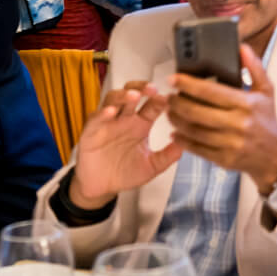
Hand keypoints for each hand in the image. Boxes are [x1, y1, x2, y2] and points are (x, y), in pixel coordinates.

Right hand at [69, 84, 180, 209]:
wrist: (101, 187)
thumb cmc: (125, 173)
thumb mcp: (151, 167)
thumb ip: (167, 156)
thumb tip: (185, 145)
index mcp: (140, 124)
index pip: (152, 105)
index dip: (160, 100)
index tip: (170, 100)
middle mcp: (125, 119)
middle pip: (132, 93)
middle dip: (141, 87)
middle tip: (152, 89)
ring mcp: (107, 123)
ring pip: (113, 99)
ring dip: (123, 96)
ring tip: (134, 96)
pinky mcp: (91, 131)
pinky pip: (95, 118)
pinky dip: (102, 113)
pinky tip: (111, 112)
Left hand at [167, 47, 276, 192]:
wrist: (275, 157)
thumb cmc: (267, 121)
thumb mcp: (266, 91)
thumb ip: (254, 67)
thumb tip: (242, 48)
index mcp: (246, 104)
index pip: (210, 91)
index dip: (188, 84)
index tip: (174, 79)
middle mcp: (238, 124)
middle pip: (197, 111)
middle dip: (177, 103)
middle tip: (169, 97)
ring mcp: (230, 143)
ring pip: (194, 130)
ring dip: (176, 121)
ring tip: (169, 112)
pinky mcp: (224, 159)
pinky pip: (197, 149)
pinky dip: (182, 141)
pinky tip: (175, 133)